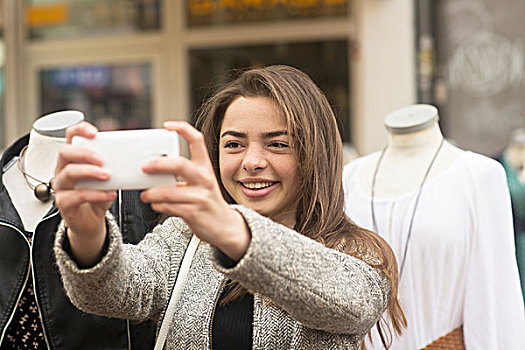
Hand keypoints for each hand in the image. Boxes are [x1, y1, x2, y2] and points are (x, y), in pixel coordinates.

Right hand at [54, 122, 115, 265]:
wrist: (91, 221)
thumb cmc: (98, 195)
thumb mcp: (108, 177)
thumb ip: (115, 165)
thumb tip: (136, 156)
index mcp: (73, 158)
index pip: (70, 136)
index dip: (80, 130)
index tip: (95, 132)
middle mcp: (62, 169)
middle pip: (65, 152)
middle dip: (85, 153)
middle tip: (103, 159)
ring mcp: (61, 186)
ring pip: (69, 173)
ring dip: (90, 172)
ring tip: (108, 175)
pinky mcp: (63, 203)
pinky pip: (77, 195)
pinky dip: (96, 193)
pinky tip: (110, 194)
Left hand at [141, 121, 250, 260]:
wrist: (225, 226)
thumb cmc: (207, 202)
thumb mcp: (201, 183)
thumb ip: (182, 175)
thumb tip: (154, 168)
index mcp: (205, 167)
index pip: (196, 140)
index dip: (182, 129)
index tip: (167, 126)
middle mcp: (204, 179)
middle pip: (179, 164)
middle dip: (158, 164)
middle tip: (144, 168)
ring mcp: (200, 196)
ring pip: (169, 191)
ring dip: (151, 193)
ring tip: (146, 194)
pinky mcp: (195, 212)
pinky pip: (170, 206)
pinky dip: (158, 205)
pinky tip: (156, 205)